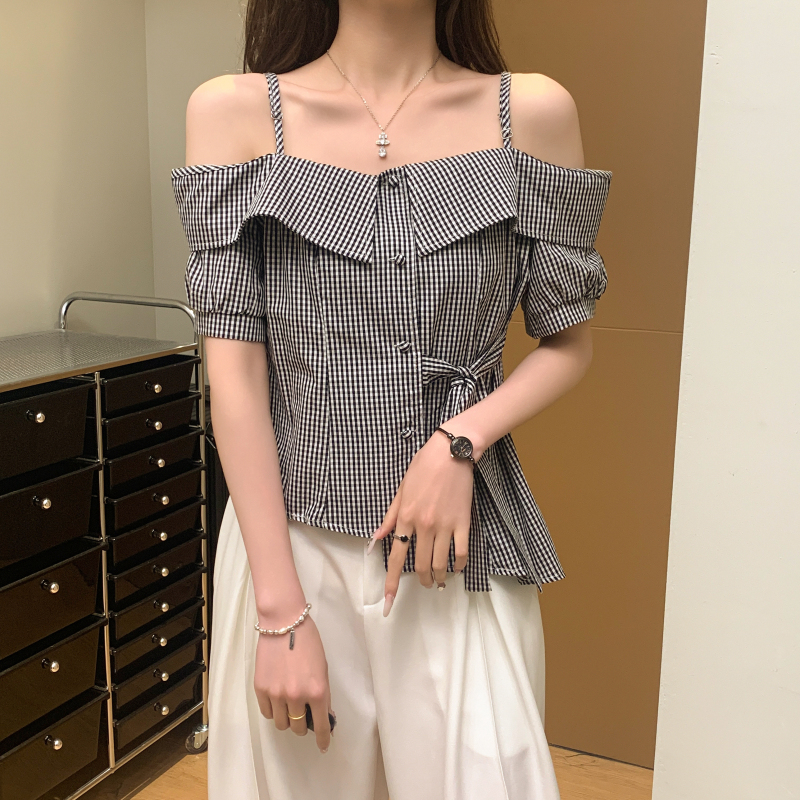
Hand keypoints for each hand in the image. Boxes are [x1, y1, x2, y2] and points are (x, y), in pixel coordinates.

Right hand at [253, 614, 332, 752]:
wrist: (283, 622)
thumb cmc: (307, 641)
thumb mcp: (322, 668)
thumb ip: (322, 693)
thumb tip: (324, 714)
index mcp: (318, 690)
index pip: (322, 725)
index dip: (323, 738)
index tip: (323, 745)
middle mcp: (297, 696)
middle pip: (299, 727)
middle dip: (304, 724)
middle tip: (305, 715)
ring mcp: (277, 694)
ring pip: (282, 723)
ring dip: (288, 718)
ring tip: (289, 705)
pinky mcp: (261, 689)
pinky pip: (267, 713)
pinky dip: (273, 710)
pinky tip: (277, 699)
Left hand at [372, 430, 473, 614]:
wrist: (451, 452)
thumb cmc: (424, 467)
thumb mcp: (401, 490)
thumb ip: (390, 516)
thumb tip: (377, 538)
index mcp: (405, 517)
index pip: (396, 556)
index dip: (392, 582)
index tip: (388, 603)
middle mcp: (423, 525)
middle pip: (421, 565)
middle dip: (421, 581)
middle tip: (424, 584)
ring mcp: (444, 526)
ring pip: (441, 564)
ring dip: (439, 578)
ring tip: (439, 581)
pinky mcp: (463, 523)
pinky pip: (461, 552)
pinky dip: (459, 565)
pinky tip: (456, 568)